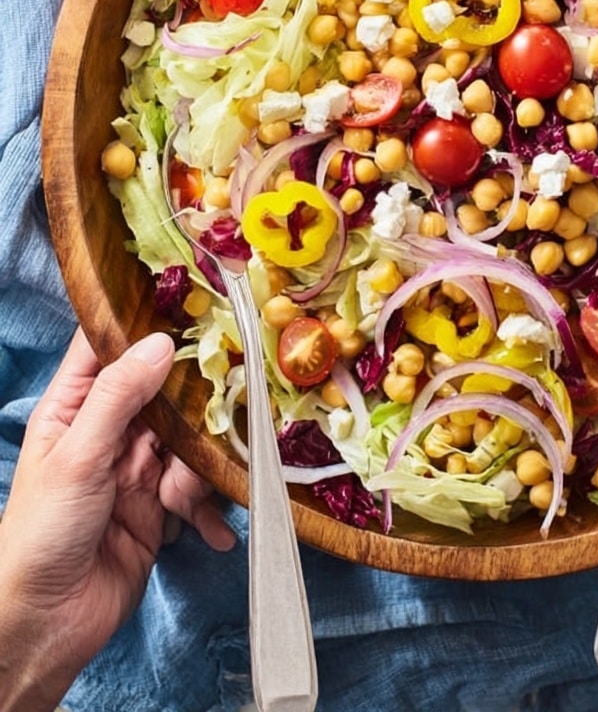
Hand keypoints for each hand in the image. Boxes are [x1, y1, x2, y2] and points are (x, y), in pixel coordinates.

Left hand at [0, 328, 234, 710]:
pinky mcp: (161, 505)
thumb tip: (160, 342)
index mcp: (74, 408)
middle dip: (193, 402)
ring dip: (196, 470)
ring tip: (177, 503)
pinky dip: (207, 508)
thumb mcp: (77, 457)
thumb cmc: (41, 535)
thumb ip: (118, 397)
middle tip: (223, 402)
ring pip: (189, 438)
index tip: (191, 304)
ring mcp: (138, 466)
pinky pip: (198, 487)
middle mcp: (109, 429)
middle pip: (163, 390)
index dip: (143, 322)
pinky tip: (209, 532)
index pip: (107, 348)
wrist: (47, 625)